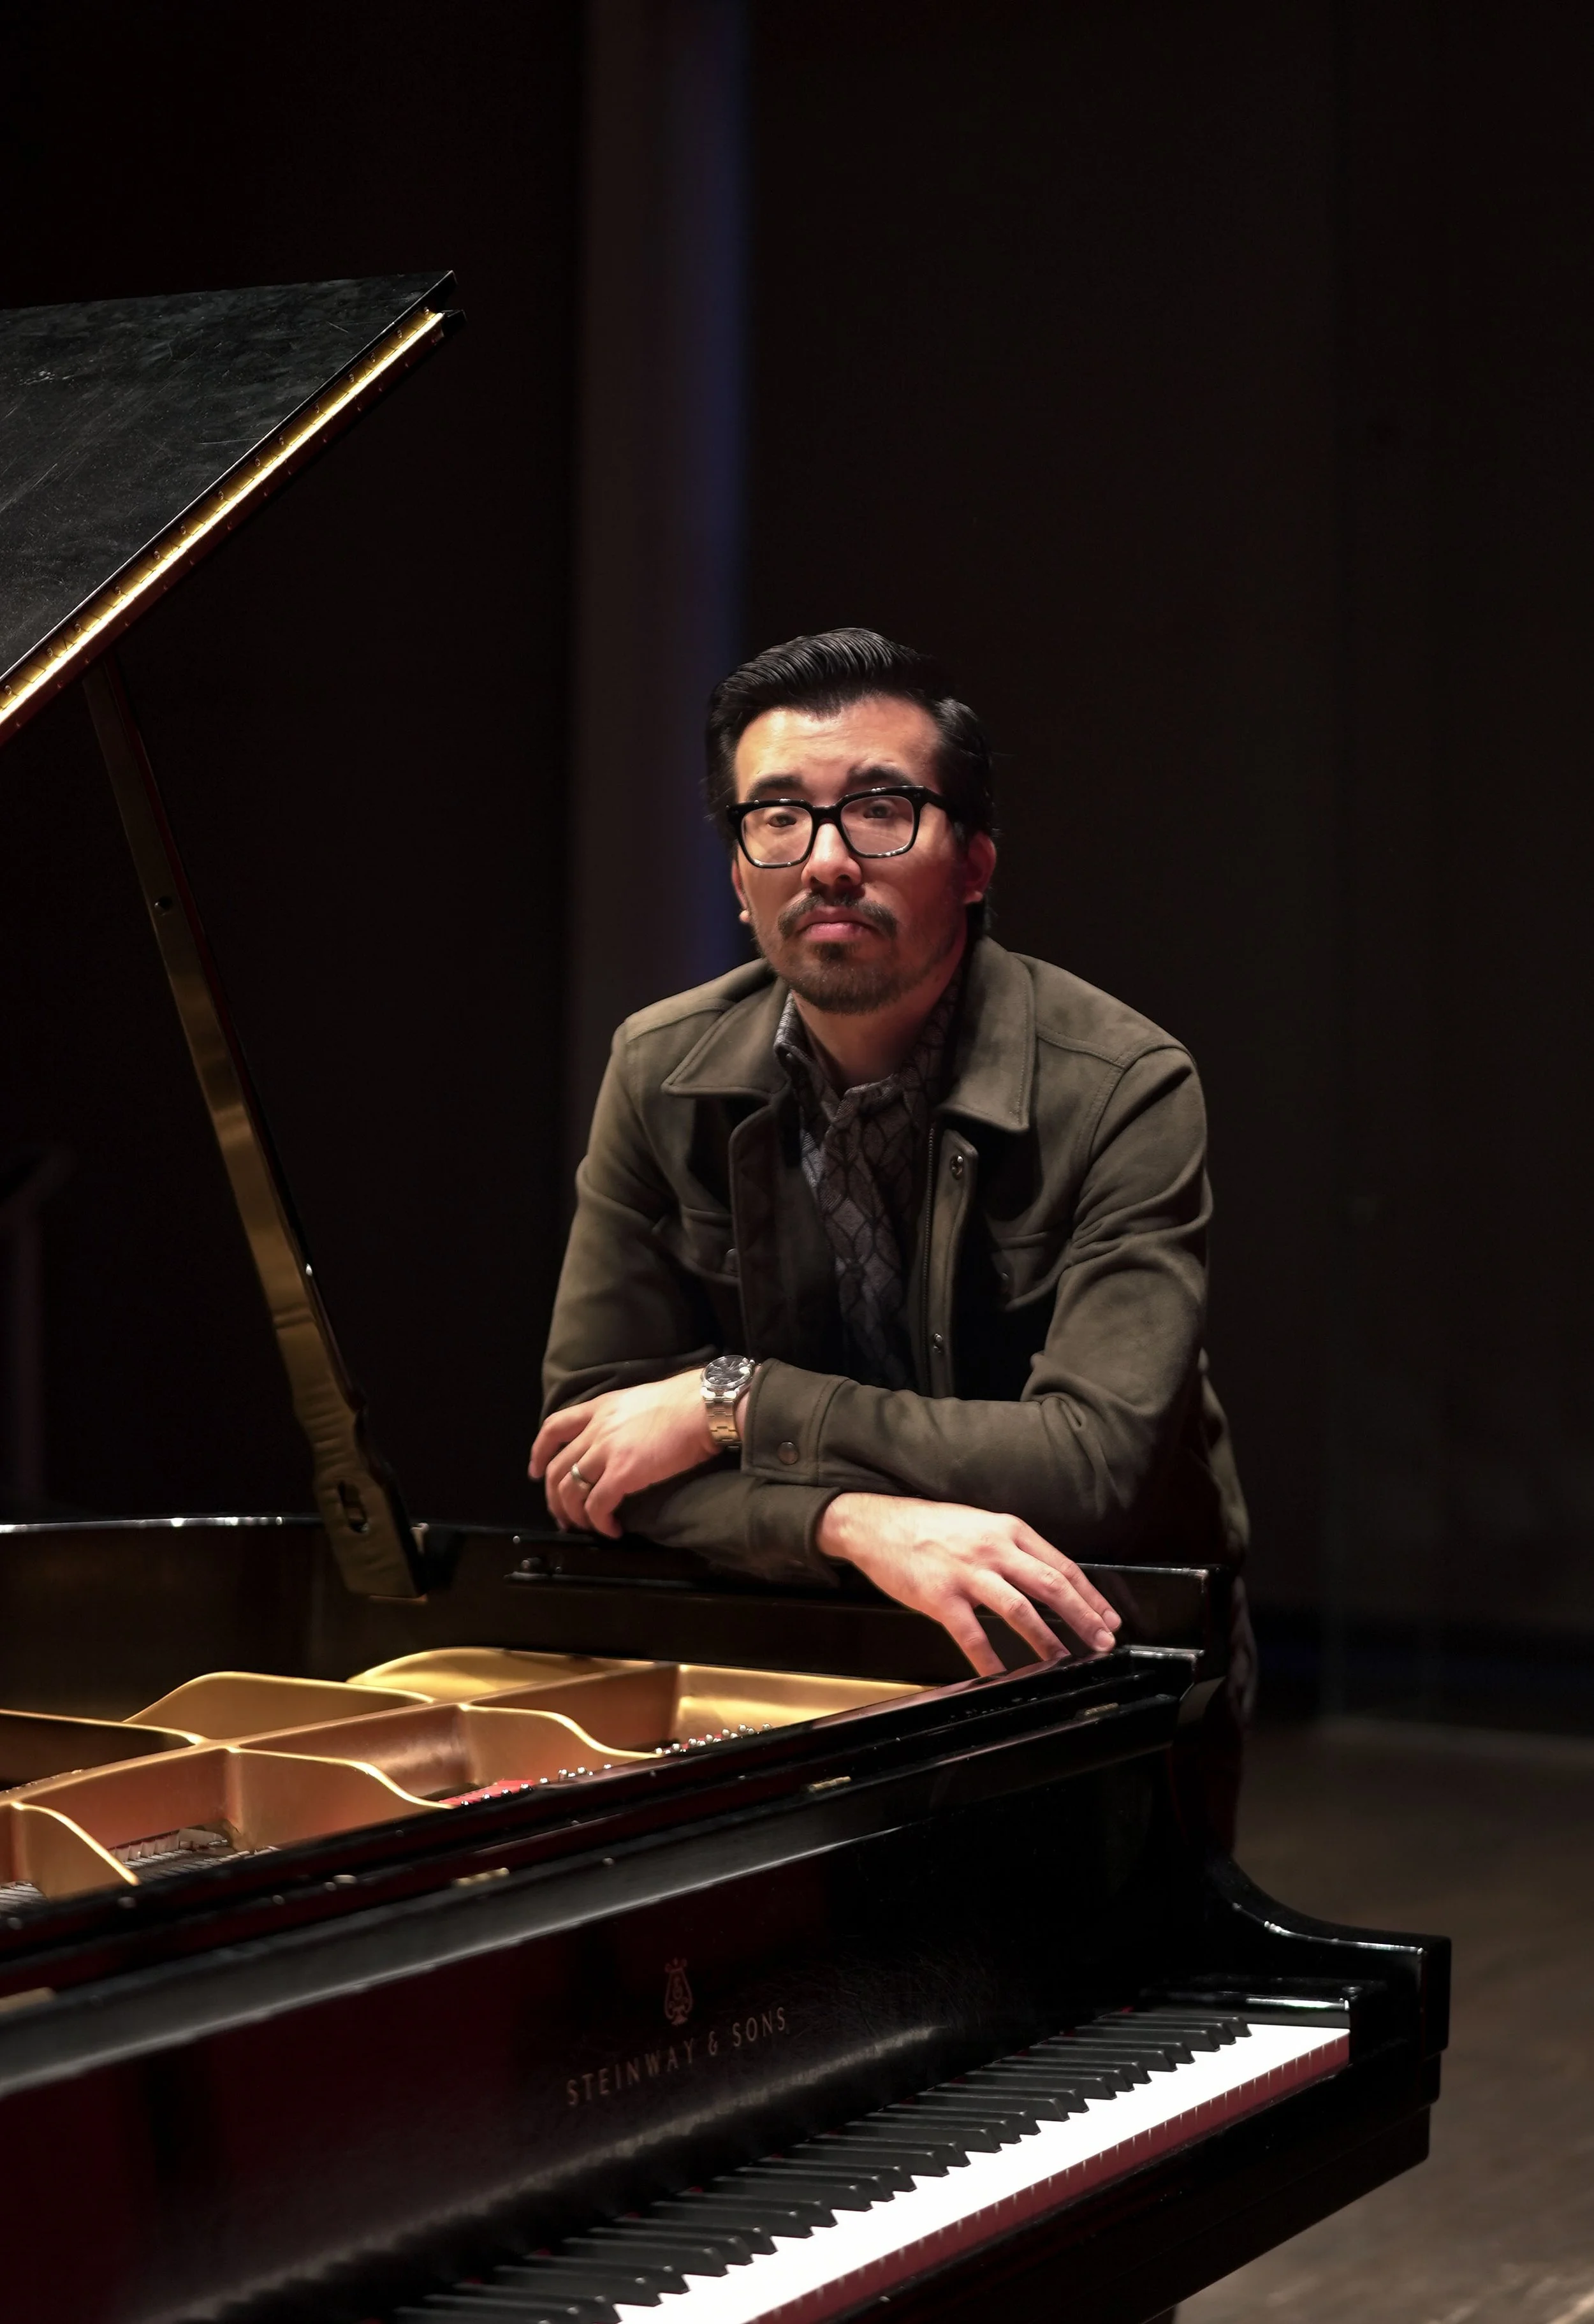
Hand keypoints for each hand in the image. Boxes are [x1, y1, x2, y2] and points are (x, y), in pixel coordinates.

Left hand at [529, 1371, 717, 1536]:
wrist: (702, 1406)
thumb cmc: (684, 1403)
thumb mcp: (639, 1401)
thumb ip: (621, 1419)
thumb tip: (622, 1441)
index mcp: (600, 1408)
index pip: (554, 1427)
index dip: (539, 1453)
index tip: (535, 1472)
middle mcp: (596, 1429)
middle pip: (556, 1469)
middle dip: (554, 1498)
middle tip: (563, 1516)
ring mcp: (606, 1451)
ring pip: (570, 1491)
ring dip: (574, 1515)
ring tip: (586, 1527)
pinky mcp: (622, 1473)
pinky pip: (597, 1506)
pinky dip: (599, 1523)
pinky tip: (611, 1529)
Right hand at [816, 1493, 1121, 1675]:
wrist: (877, 1525)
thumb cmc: (930, 1527)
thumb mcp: (980, 1524)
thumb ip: (1013, 1548)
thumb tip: (1048, 1579)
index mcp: (1007, 1529)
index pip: (1062, 1564)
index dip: (1090, 1594)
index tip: (1108, 1617)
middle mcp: (993, 1548)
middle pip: (1050, 1586)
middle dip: (1083, 1617)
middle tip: (1103, 1641)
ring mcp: (967, 1573)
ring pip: (1019, 1610)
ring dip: (1047, 1640)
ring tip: (1065, 1660)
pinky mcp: (941, 1597)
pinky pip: (972, 1635)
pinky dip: (990, 1660)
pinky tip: (1002, 1676)